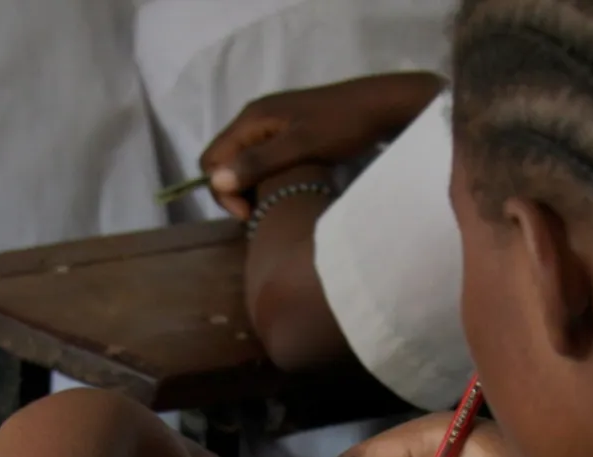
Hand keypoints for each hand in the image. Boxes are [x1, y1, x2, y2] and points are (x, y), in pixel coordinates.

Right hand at [198, 71, 443, 217]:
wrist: (381, 107)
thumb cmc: (342, 125)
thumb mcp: (301, 145)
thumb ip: (259, 161)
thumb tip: (216, 181)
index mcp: (251, 118)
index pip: (211, 159)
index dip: (222, 190)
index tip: (250, 214)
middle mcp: (255, 119)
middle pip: (224, 162)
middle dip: (235, 191)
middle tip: (260, 214)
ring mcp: (271, 126)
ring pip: (243, 163)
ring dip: (251, 188)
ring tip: (274, 205)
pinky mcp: (288, 134)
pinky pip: (262, 160)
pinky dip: (266, 179)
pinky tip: (286, 191)